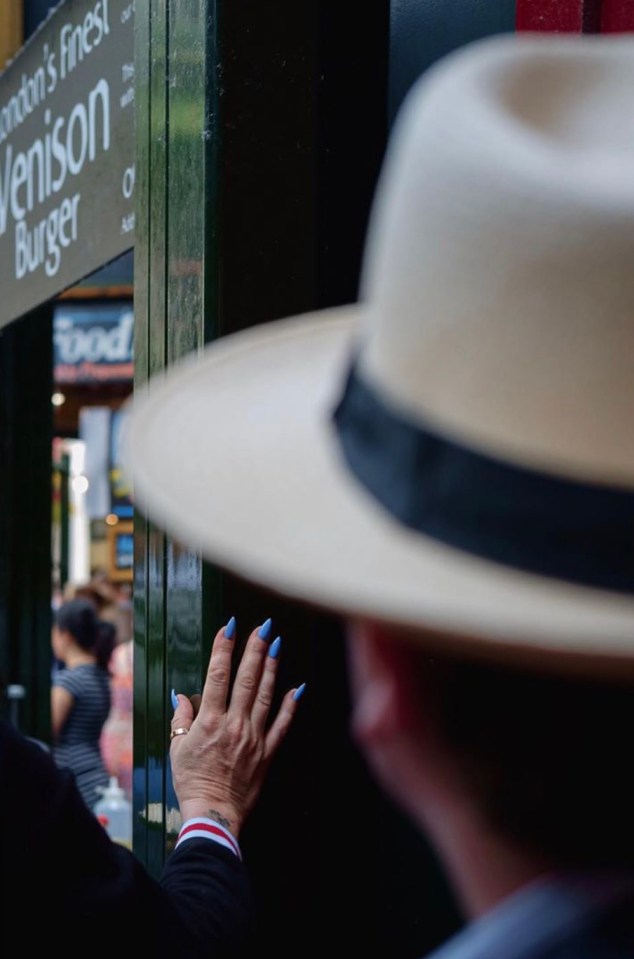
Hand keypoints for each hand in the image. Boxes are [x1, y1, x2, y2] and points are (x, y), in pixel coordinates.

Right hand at [169, 619, 303, 836]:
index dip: (223, 649)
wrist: (214, 813)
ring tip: (277, 644)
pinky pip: (282, 724)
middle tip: (263, 626)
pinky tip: (297, 687)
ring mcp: (254, 736)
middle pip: (246, 679)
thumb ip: (181, 718)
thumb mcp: (176, 748)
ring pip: (265, 695)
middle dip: (254, 649)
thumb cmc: (191, 781)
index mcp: (210, 721)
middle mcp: (234, 724)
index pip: (217, 676)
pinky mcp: (267, 751)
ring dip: (271, 667)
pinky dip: (290, 705)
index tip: (229, 628)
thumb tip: (182, 696)